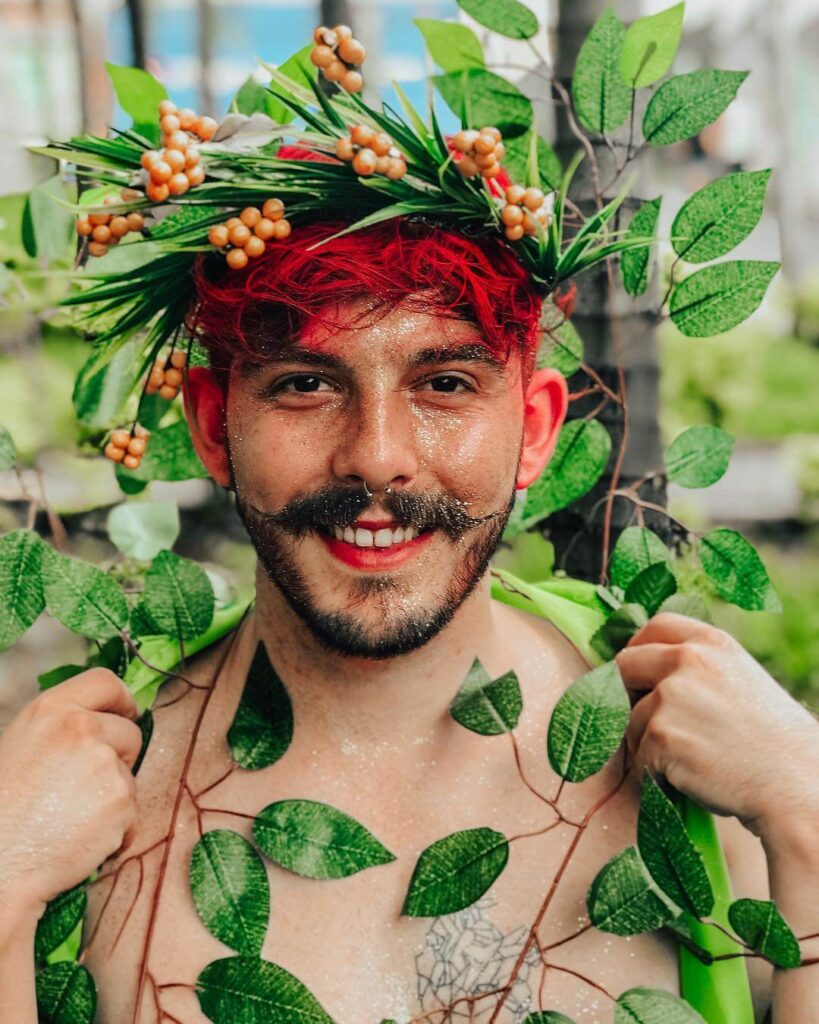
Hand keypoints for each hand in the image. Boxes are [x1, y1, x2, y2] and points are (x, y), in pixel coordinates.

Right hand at [0, 669, 142, 916]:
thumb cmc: (4, 809)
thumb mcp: (22, 745)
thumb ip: (62, 727)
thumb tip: (104, 719)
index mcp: (51, 709)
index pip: (105, 682)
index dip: (122, 699)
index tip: (127, 713)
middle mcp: (81, 727)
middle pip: (130, 732)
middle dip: (118, 758)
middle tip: (80, 788)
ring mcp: (105, 762)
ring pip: (131, 776)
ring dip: (114, 797)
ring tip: (70, 818)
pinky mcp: (121, 799)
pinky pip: (132, 812)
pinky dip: (115, 829)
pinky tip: (79, 839)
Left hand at [615, 613, 818, 835]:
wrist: (794, 784)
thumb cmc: (774, 742)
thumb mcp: (741, 680)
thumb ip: (699, 667)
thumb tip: (651, 671)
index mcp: (712, 643)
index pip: (656, 626)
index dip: (639, 646)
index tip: (635, 668)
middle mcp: (688, 660)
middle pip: (626, 664)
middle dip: (627, 692)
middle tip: (650, 722)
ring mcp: (670, 695)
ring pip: (630, 718)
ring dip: (648, 742)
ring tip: (692, 759)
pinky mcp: (660, 733)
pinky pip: (639, 754)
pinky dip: (655, 771)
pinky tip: (691, 777)